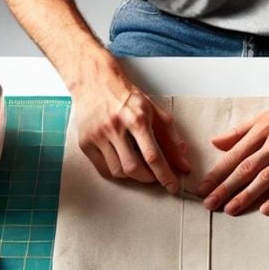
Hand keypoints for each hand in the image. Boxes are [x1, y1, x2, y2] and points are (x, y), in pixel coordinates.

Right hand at [69, 56, 189, 191]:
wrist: (96, 82)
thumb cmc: (127, 97)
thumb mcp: (154, 112)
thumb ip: (171, 139)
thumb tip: (183, 164)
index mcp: (137, 119)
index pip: (153, 156)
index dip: (165, 175)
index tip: (172, 186)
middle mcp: (115, 127)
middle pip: (134, 168)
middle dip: (149, 178)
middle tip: (155, 177)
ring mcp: (98, 136)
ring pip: (118, 171)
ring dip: (133, 176)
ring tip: (139, 165)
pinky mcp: (85, 142)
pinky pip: (103, 169)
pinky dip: (117, 172)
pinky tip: (123, 163)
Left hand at [196, 79, 268, 214]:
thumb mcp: (268, 114)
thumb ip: (241, 131)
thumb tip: (216, 142)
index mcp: (264, 128)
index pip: (235, 155)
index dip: (218, 173)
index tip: (203, 187)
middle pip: (247, 168)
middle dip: (226, 187)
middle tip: (210, 204)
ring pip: (267, 177)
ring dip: (247, 195)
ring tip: (230, 209)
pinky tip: (266, 209)